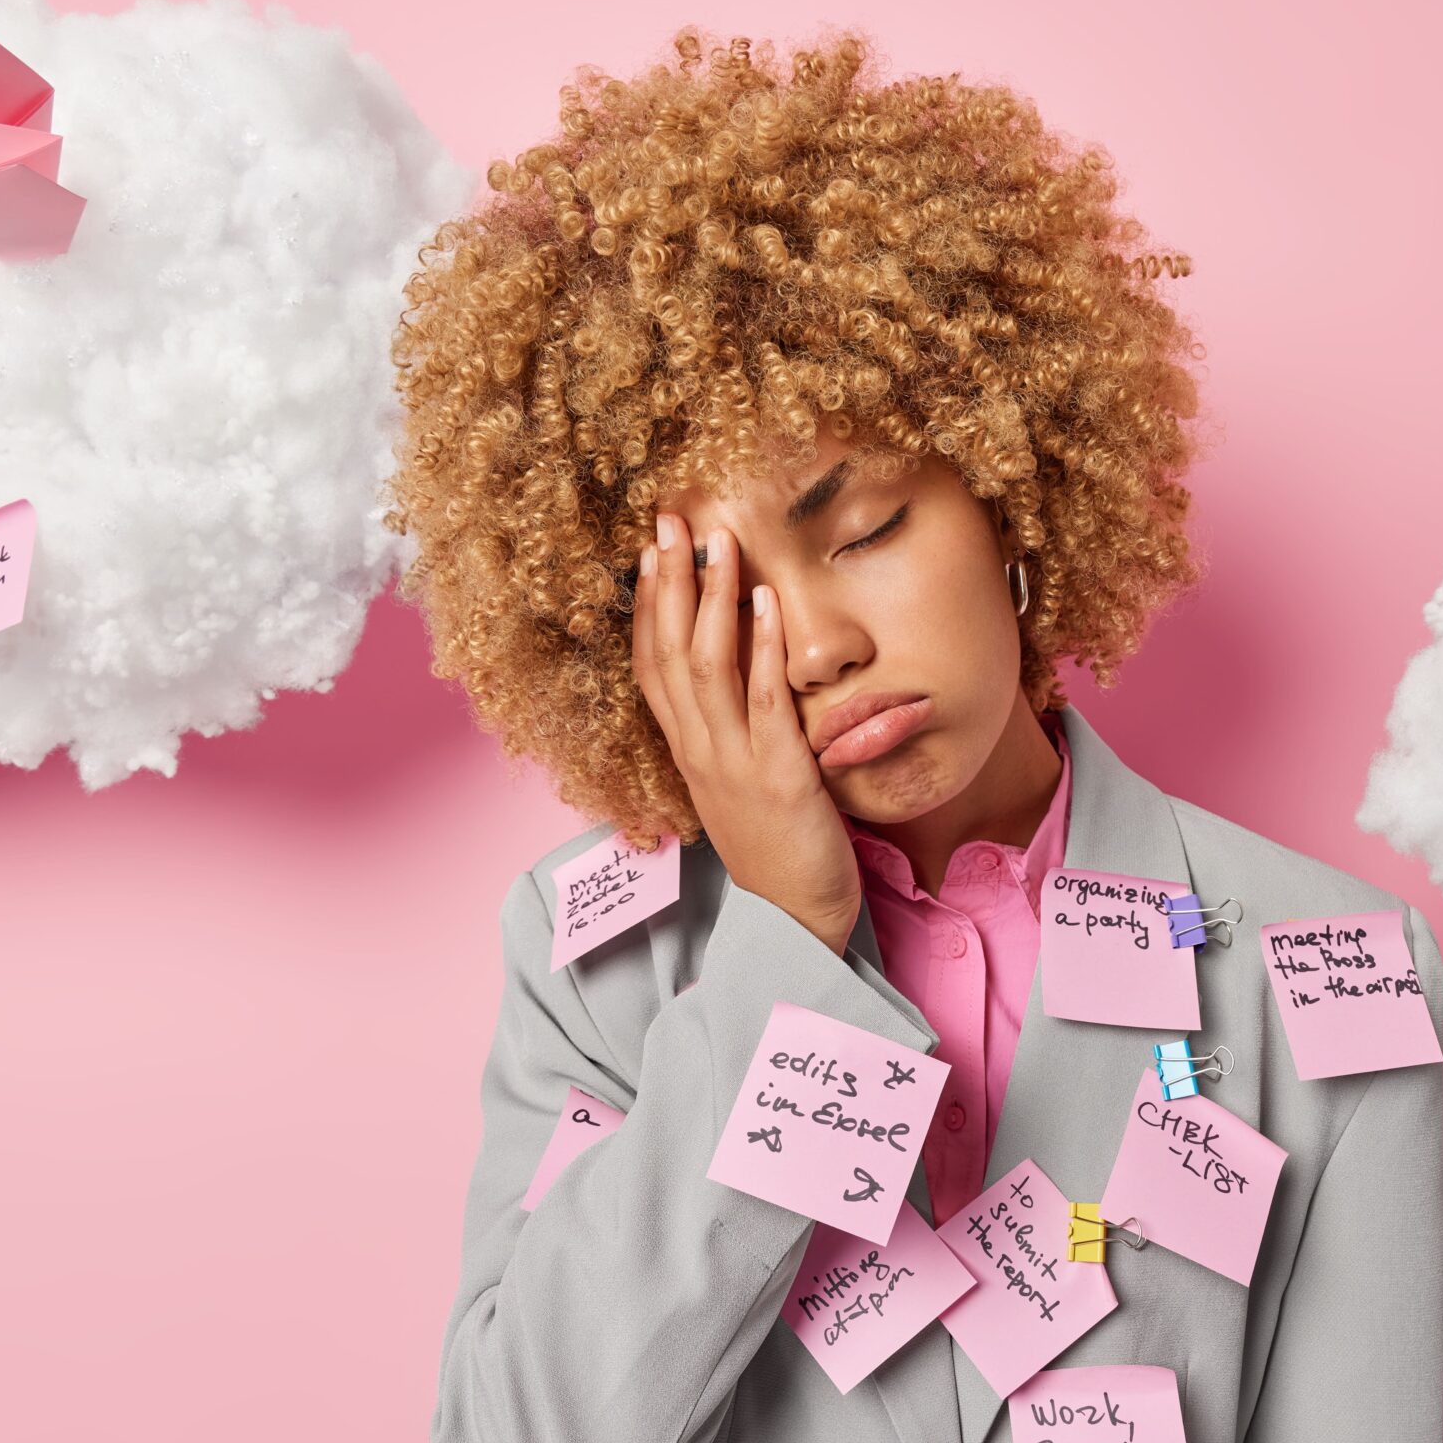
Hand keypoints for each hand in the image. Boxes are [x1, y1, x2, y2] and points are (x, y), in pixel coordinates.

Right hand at [632, 513, 861, 956]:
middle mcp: (700, 752)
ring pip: (706, 667)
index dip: (647, 607)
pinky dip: (763, 646)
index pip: (652, 668)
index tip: (650, 552)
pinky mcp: (777, 775)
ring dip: (710, 600)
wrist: (795, 922)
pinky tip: (767, 601)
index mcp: (689, 754)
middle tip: (669, 520)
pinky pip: (764, 701)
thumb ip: (731, 739)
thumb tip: (742, 684)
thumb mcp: (739, 787)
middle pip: (669, 653)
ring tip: (718, 543)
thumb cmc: (776, 852)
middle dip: (668, 583)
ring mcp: (733, 763)